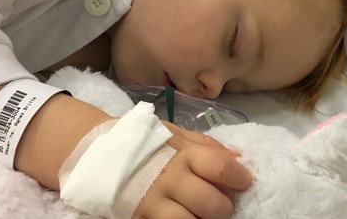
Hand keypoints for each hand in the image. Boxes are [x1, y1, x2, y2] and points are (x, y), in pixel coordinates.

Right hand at [133, 122, 251, 218]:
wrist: (102, 154)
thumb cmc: (147, 143)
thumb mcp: (177, 135)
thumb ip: (208, 146)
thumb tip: (238, 158)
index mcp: (182, 154)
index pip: (221, 168)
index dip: (240, 178)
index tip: (244, 182)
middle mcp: (169, 179)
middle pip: (212, 204)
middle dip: (224, 207)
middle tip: (221, 202)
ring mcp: (153, 203)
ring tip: (202, 214)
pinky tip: (185, 217)